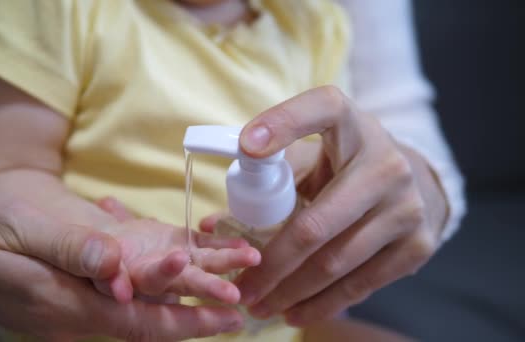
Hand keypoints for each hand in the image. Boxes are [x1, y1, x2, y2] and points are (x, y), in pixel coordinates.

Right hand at [0, 193, 243, 339]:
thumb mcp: (14, 230)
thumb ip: (67, 247)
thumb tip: (117, 262)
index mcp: (62, 304)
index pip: (136, 321)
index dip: (183, 320)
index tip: (225, 314)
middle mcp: (74, 316)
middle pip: (145, 323)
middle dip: (193, 318)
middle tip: (239, 308)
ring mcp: (71, 309)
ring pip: (136, 313)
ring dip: (178, 305)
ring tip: (220, 293)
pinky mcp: (69, 297)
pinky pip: (119, 301)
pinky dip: (153, 293)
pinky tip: (173, 280)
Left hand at [203, 87, 448, 324]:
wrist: (414, 184)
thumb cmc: (345, 166)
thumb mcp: (314, 155)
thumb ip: (268, 175)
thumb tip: (210, 225)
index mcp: (353, 125)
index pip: (323, 109)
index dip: (284, 123)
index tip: (247, 147)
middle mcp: (386, 163)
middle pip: (316, 223)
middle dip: (271, 263)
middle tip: (240, 286)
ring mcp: (407, 206)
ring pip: (336, 261)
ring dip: (290, 291)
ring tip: (259, 305)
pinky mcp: (418, 244)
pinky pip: (362, 284)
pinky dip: (323, 303)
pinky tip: (294, 312)